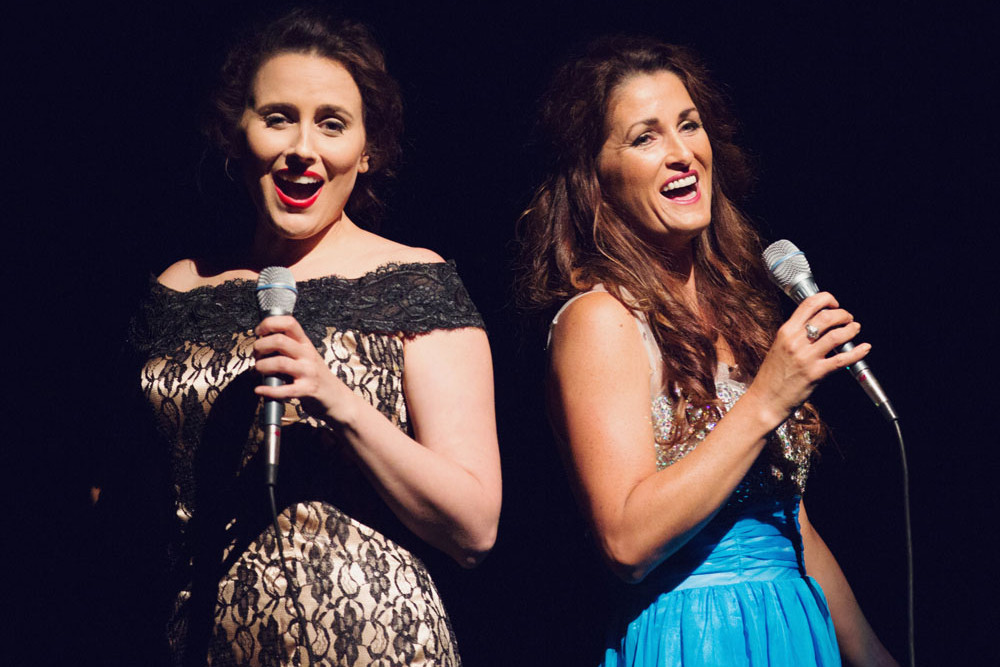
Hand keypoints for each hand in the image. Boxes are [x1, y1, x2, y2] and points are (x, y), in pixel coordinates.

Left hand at [252, 315, 352, 421]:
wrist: (336, 397)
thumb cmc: (314, 376)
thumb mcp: (305, 356)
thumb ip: (288, 348)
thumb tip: (261, 342)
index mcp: (305, 344)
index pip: (289, 323)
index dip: (270, 323)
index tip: (259, 331)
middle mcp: (307, 354)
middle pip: (279, 341)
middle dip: (260, 346)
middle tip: (257, 355)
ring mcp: (308, 372)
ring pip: (280, 363)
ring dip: (262, 366)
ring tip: (259, 371)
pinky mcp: (307, 390)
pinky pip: (284, 390)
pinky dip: (268, 390)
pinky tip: (260, 389)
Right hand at [744, 292, 870, 427]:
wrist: (765, 400)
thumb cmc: (771, 376)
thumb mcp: (779, 347)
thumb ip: (795, 335)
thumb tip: (817, 325)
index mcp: (786, 332)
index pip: (809, 304)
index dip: (827, 299)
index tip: (834, 304)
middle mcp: (795, 341)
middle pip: (826, 316)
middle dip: (843, 314)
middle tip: (848, 318)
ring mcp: (806, 357)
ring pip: (837, 335)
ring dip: (851, 329)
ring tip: (855, 329)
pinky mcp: (816, 373)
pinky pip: (842, 359)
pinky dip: (857, 352)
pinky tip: (864, 348)